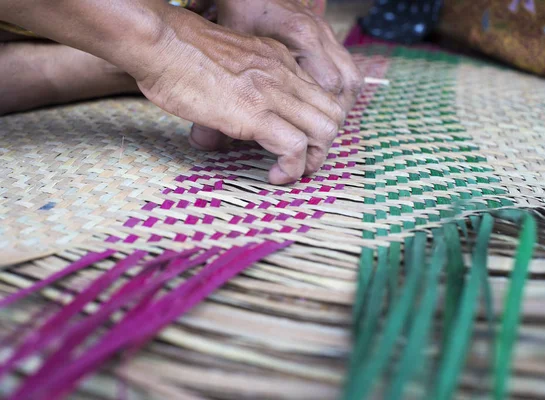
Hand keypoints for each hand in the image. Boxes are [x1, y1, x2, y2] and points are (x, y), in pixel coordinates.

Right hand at [134, 8, 344, 183]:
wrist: (160, 42)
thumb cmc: (179, 54)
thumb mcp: (226, 66)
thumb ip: (240, 89)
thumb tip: (229, 126)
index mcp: (278, 61)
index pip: (321, 96)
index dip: (316, 127)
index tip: (298, 145)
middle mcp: (283, 74)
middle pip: (333, 114)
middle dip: (323, 146)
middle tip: (300, 163)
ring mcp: (273, 93)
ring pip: (325, 130)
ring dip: (313, 160)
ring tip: (289, 172)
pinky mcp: (256, 114)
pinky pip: (295, 147)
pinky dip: (291, 168)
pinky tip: (274, 176)